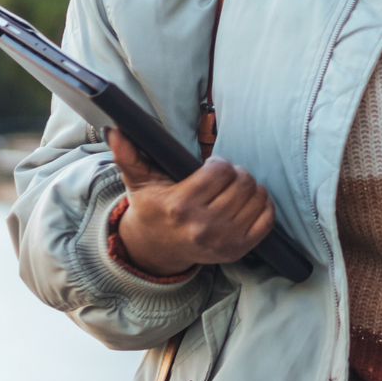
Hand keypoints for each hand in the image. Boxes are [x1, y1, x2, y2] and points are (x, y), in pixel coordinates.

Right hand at [107, 129, 275, 276]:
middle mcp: (203, 226)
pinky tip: (249, 202)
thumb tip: (114, 130)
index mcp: (180, 206)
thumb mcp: (138, 182)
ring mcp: (223, 241)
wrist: (157, 250)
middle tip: (225, 176)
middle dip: (236, 173)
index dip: (219, 163)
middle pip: (242, 182)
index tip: (211, 166)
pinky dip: (263, 205)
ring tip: (235, 187)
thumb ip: (127, 155)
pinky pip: (267, 220)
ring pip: (257, 198)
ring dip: (251, 187)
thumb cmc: (152, 209)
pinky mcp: (238, 250)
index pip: (220, 170)